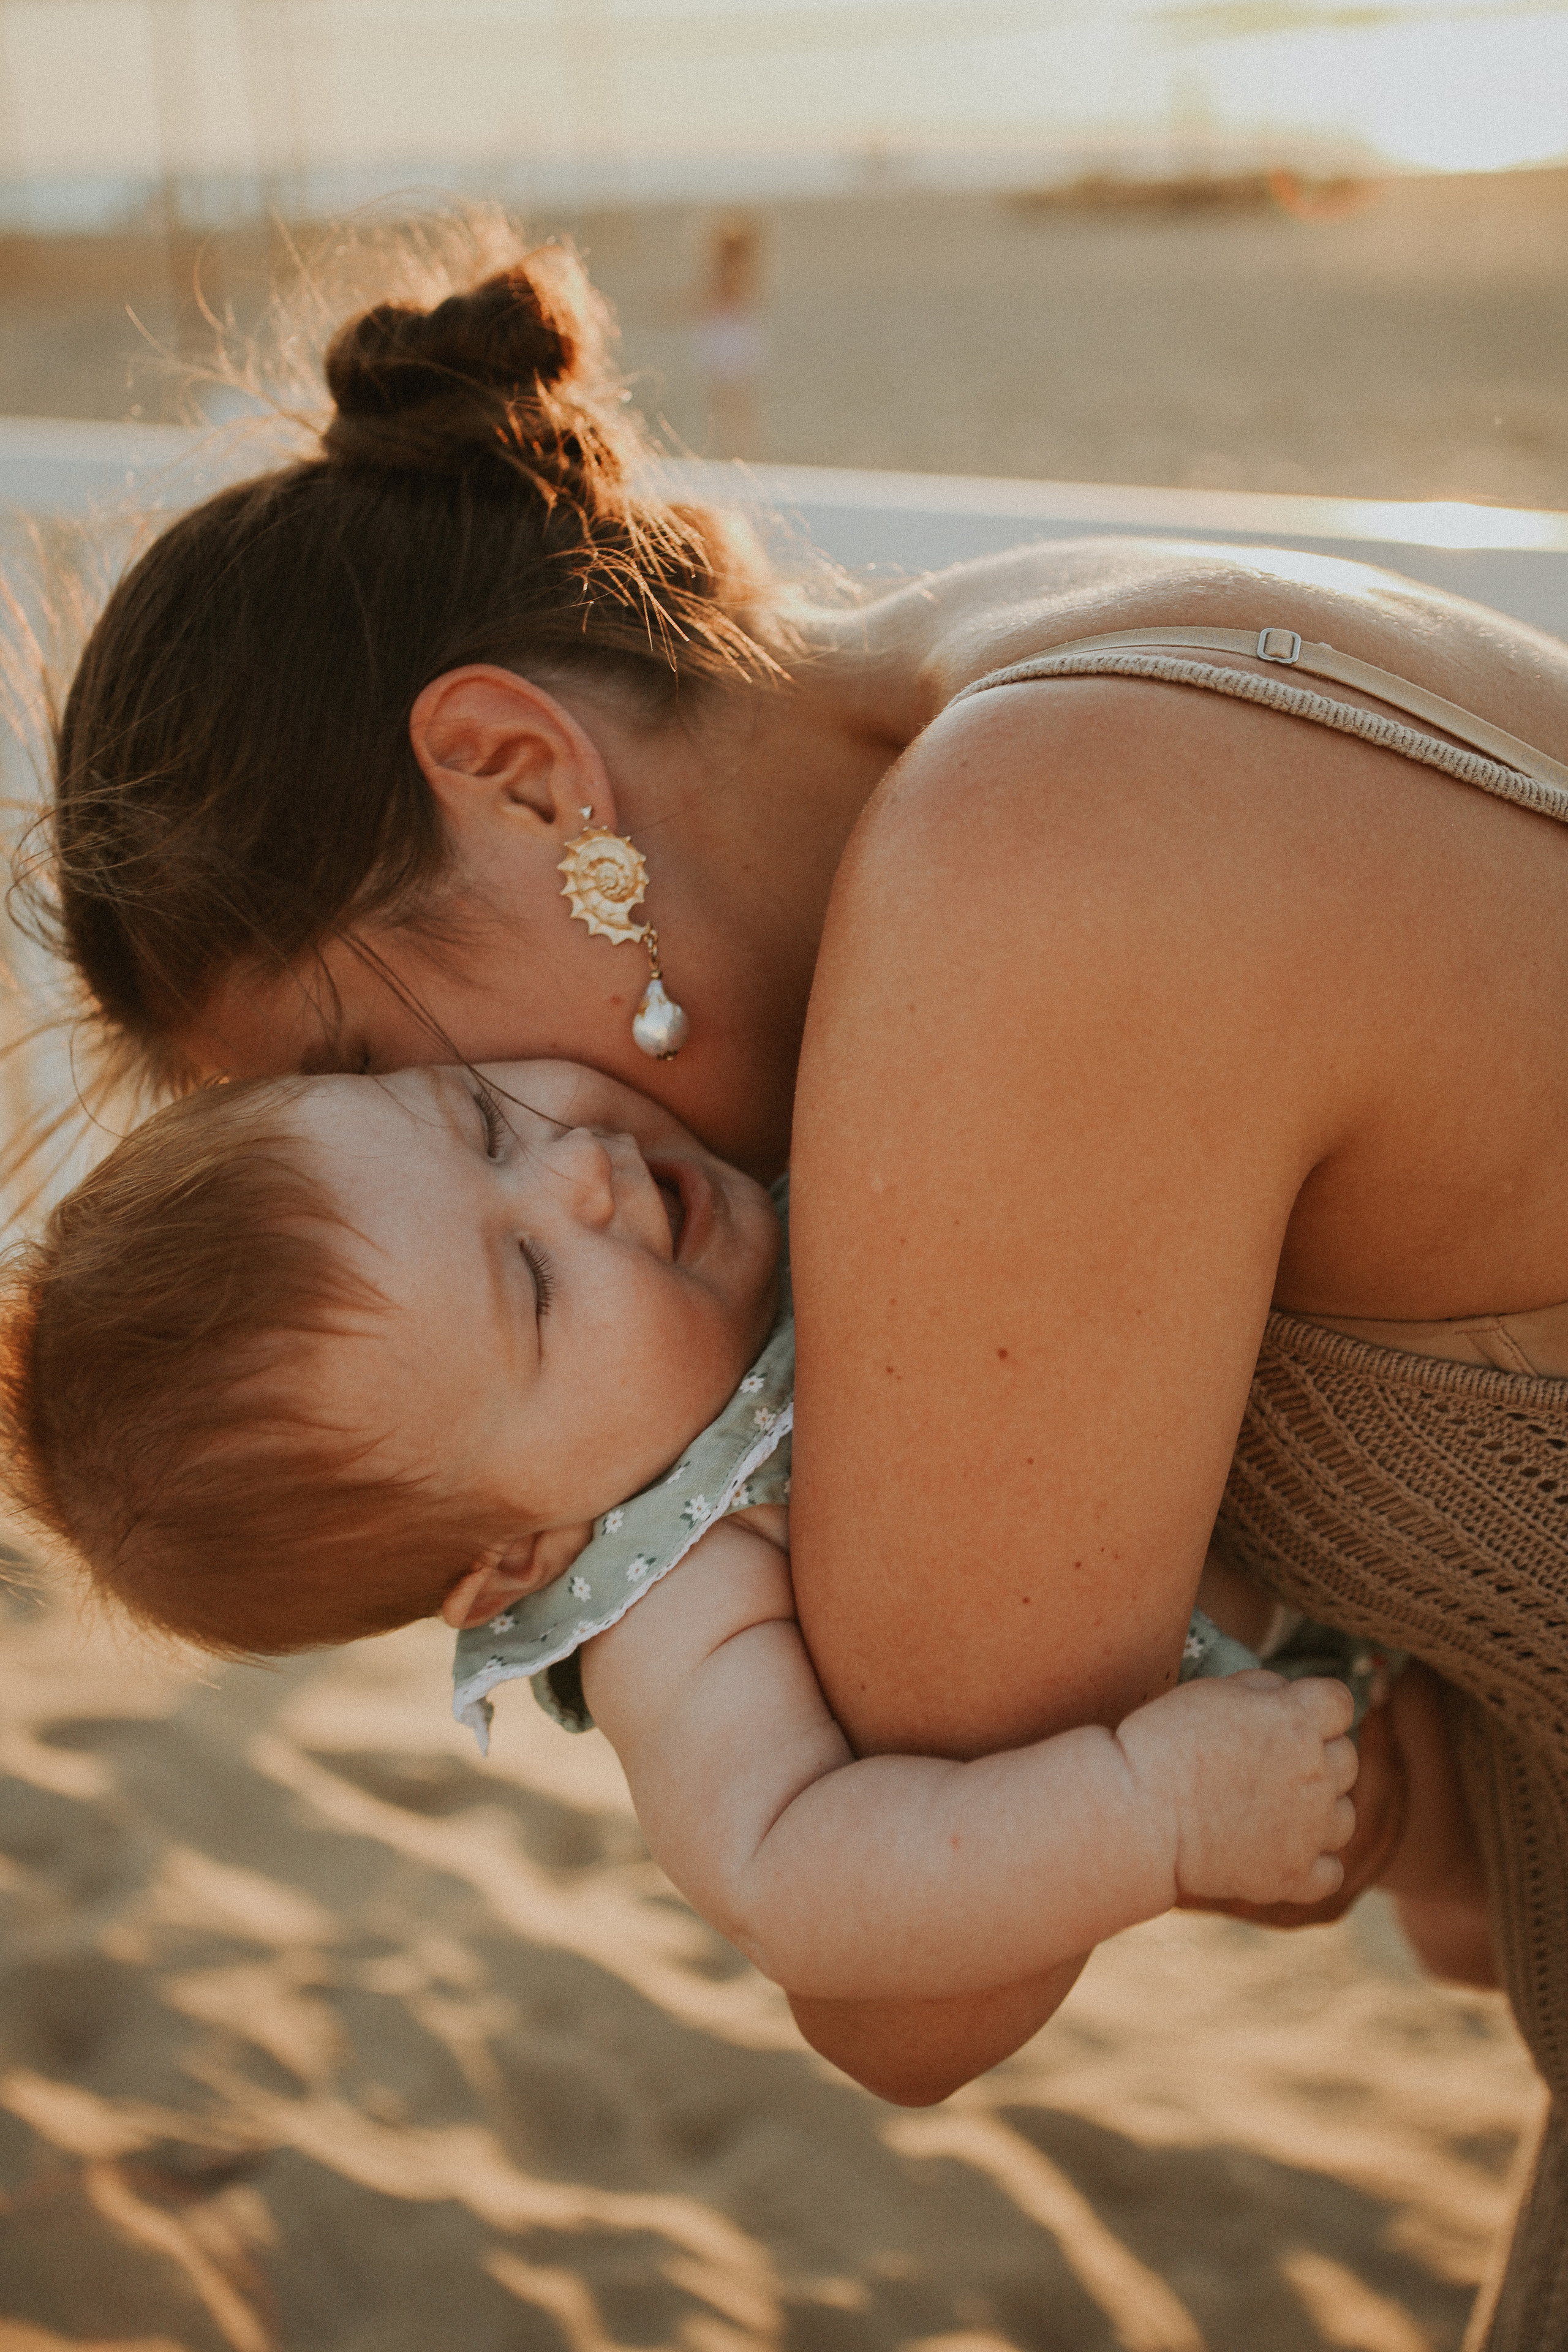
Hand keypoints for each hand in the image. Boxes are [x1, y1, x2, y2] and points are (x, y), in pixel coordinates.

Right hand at [1180, 1695, 1407, 1928]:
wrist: (1138, 1814)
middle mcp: (1316, 1774)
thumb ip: (1262, 1688)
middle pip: (1347, 1757)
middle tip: (1269, 1760)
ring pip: (1345, 1815)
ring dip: (1320, 1807)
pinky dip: (1313, 1862)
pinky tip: (1282, 1849)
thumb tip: (1285, 1696)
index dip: (1315, 1705)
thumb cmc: (1165, 1743)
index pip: (1339, 1702)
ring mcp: (1309, 1830)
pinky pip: (1331, 1871)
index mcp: (1297, 1721)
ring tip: (1273, 1807)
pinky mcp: (1293, 1875)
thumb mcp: (1211, 1690)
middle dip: (1317, 1753)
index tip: (1290, 1713)